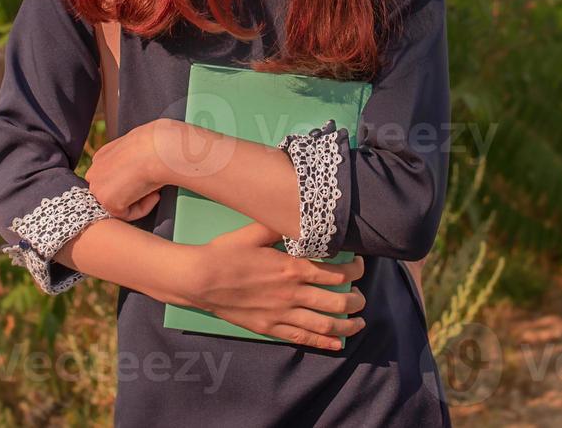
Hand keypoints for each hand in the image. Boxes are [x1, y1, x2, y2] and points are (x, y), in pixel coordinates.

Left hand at [86, 119, 177, 220]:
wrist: (155, 149)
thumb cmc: (151, 145)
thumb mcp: (134, 151)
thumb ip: (127, 165)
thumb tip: (134, 176)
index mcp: (100, 159)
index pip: (110, 179)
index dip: (129, 183)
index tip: (144, 181)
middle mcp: (94, 173)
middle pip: (113, 193)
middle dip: (132, 193)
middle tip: (150, 188)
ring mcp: (98, 189)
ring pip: (119, 204)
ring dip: (139, 200)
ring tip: (154, 189)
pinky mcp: (108, 203)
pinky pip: (128, 214)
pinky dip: (144, 208)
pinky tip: (153, 194)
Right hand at [178, 220, 366, 351]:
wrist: (200, 279)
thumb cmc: (226, 252)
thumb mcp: (254, 231)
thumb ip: (279, 225)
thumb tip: (298, 216)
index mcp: (291, 268)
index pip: (335, 273)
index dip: (354, 271)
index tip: (359, 266)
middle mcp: (291, 294)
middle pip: (336, 301)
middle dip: (355, 300)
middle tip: (362, 297)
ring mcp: (281, 314)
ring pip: (325, 324)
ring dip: (347, 325)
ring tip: (359, 322)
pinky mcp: (270, 327)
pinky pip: (303, 338)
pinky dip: (324, 342)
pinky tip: (337, 344)